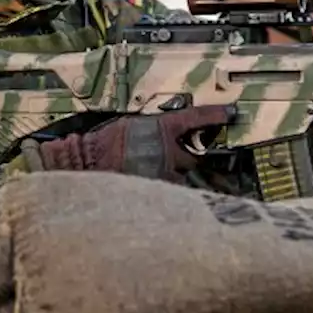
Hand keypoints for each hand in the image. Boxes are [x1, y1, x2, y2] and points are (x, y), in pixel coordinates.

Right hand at [26, 106, 234, 181]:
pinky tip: (158, 199)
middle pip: (195, 154)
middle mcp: (168, 152)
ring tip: (154, 178)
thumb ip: (155, 128)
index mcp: (161, 129)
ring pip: (183, 177)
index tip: (230, 113)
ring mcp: (165, 175)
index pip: (196, 119)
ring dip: (175, 177)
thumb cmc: (101, 144)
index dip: (216, 115)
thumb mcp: (131, 124)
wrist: (82, 165)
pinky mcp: (158, 193)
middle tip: (179, 158)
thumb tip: (173, 131)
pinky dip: (167, 195)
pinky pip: (171, 194)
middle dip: (190, 156)